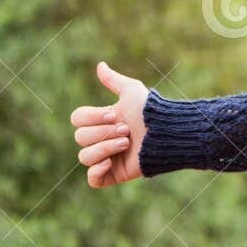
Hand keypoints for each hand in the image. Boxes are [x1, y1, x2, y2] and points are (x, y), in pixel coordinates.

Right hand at [69, 61, 149, 187]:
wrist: (168, 133)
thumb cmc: (152, 112)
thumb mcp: (131, 92)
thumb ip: (114, 80)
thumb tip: (100, 65)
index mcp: (102, 121)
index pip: (77, 119)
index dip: (91, 117)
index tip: (113, 115)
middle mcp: (102, 139)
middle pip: (80, 137)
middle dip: (103, 133)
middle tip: (126, 131)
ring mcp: (108, 158)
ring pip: (84, 157)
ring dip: (104, 148)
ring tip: (127, 144)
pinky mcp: (115, 175)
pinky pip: (93, 180)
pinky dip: (96, 172)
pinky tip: (110, 164)